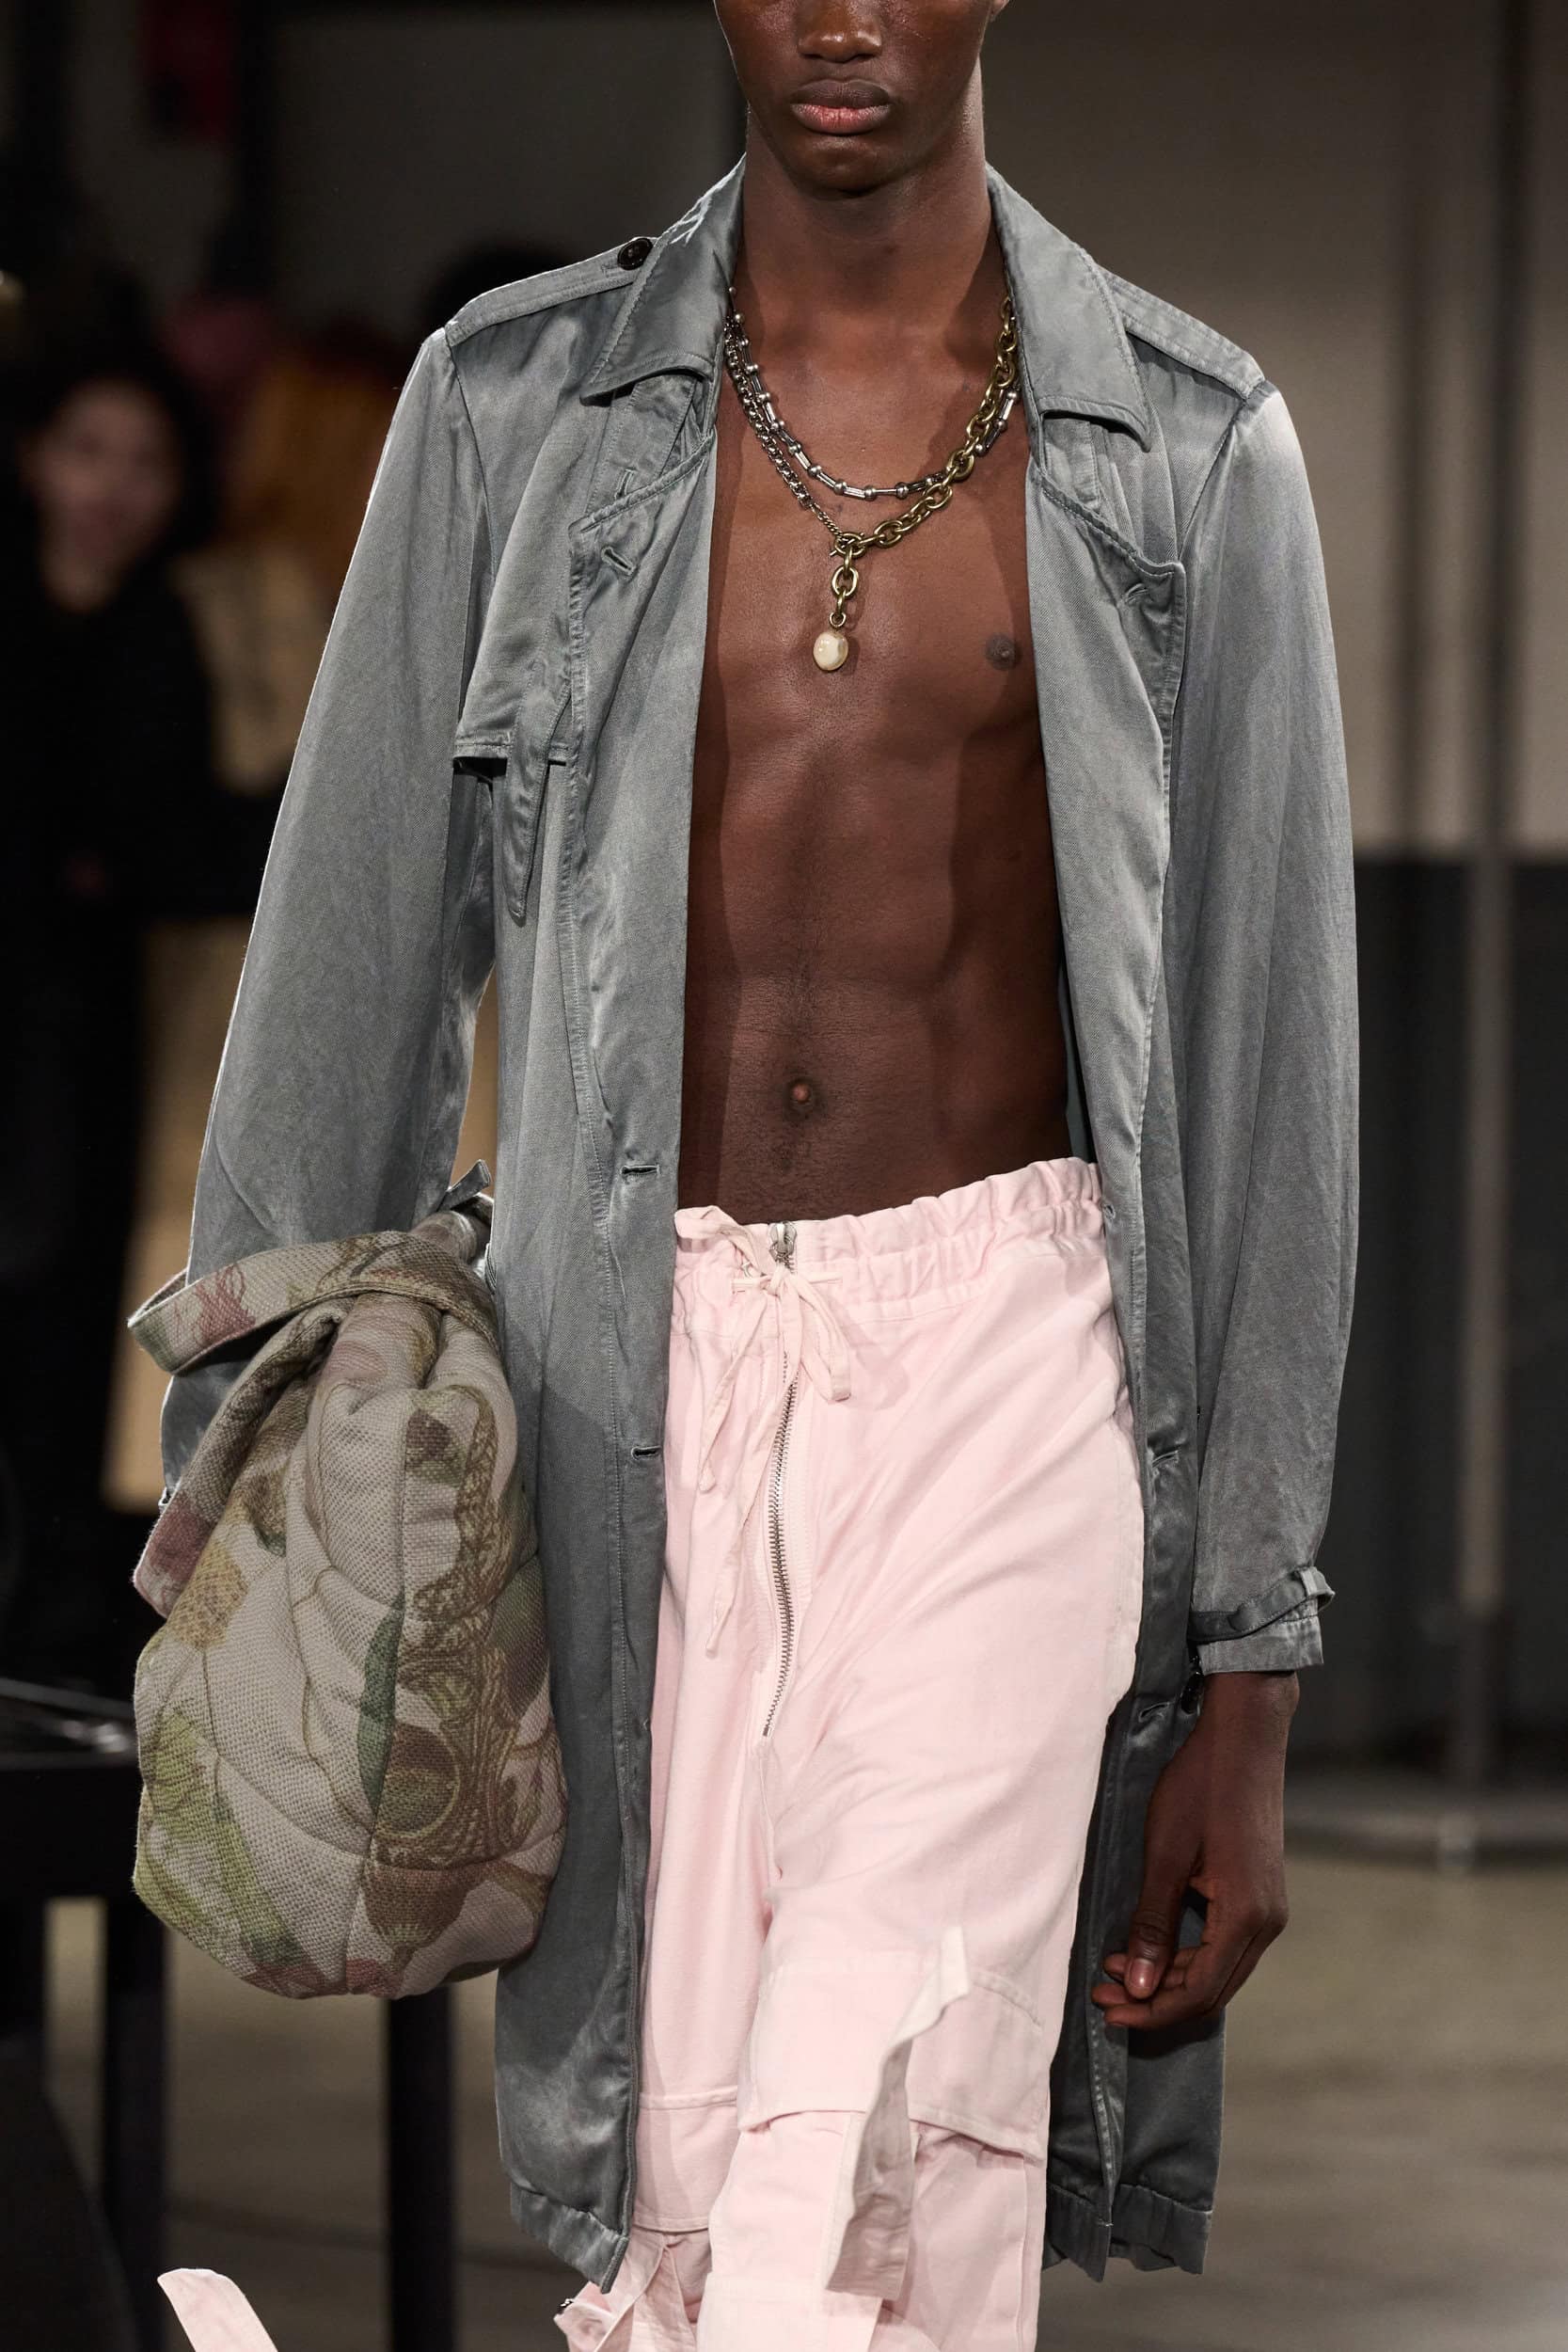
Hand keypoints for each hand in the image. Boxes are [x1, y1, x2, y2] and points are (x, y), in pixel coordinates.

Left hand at [1090, 1668, 1296, 2030]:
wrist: (1244, 1737)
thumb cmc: (1201, 1786)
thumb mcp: (1165, 1856)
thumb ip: (1152, 1925)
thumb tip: (1138, 1987)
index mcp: (1247, 1917)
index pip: (1198, 1993)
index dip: (1150, 2010)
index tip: (1106, 2007)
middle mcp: (1267, 1923)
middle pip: (1211, 1991)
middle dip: (1155, 2001)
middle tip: (1103, 1993)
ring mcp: (1268, 1910)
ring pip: (1218, 1971)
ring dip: (1168, 1979)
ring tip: (1116, 1969)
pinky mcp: (1260, 1895)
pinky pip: (1224, 1946)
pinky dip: (1186, 1956)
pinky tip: (1149, 1947)